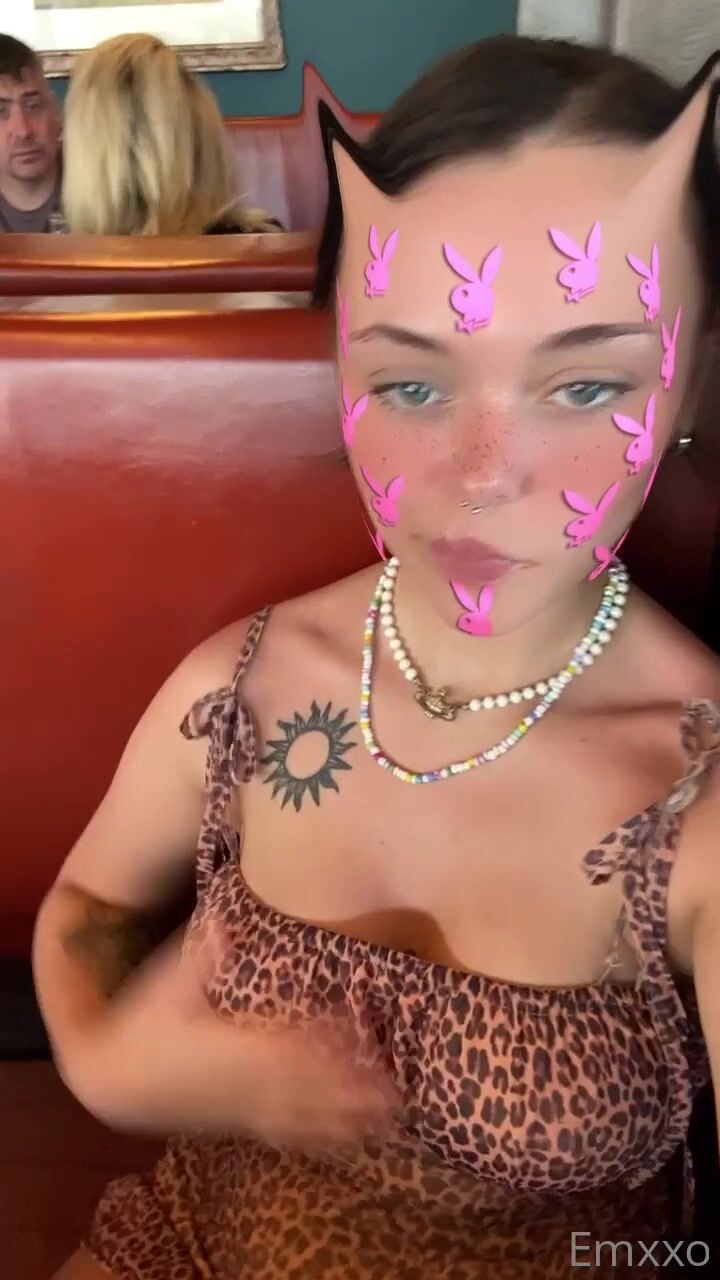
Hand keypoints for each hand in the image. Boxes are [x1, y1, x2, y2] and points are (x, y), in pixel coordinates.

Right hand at [64, 929, 401, 1150]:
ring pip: (304, 1116)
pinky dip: (322, 1137)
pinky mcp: (242, 1122)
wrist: (117, 1080)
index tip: (361, 1037)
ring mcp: (246, 1106)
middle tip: (398, 1090)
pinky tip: (353, 1142)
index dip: (326, 1046)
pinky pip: (287, 1133)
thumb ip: (203, 956)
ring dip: (347, 1119)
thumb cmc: (145, 1023)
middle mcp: (247, 1082)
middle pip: (309, 1089)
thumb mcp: (170, 985)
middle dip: (352, 1090)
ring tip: (391, 1119)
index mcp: (236, 1045)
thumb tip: (224, 921)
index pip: (289, 1048)